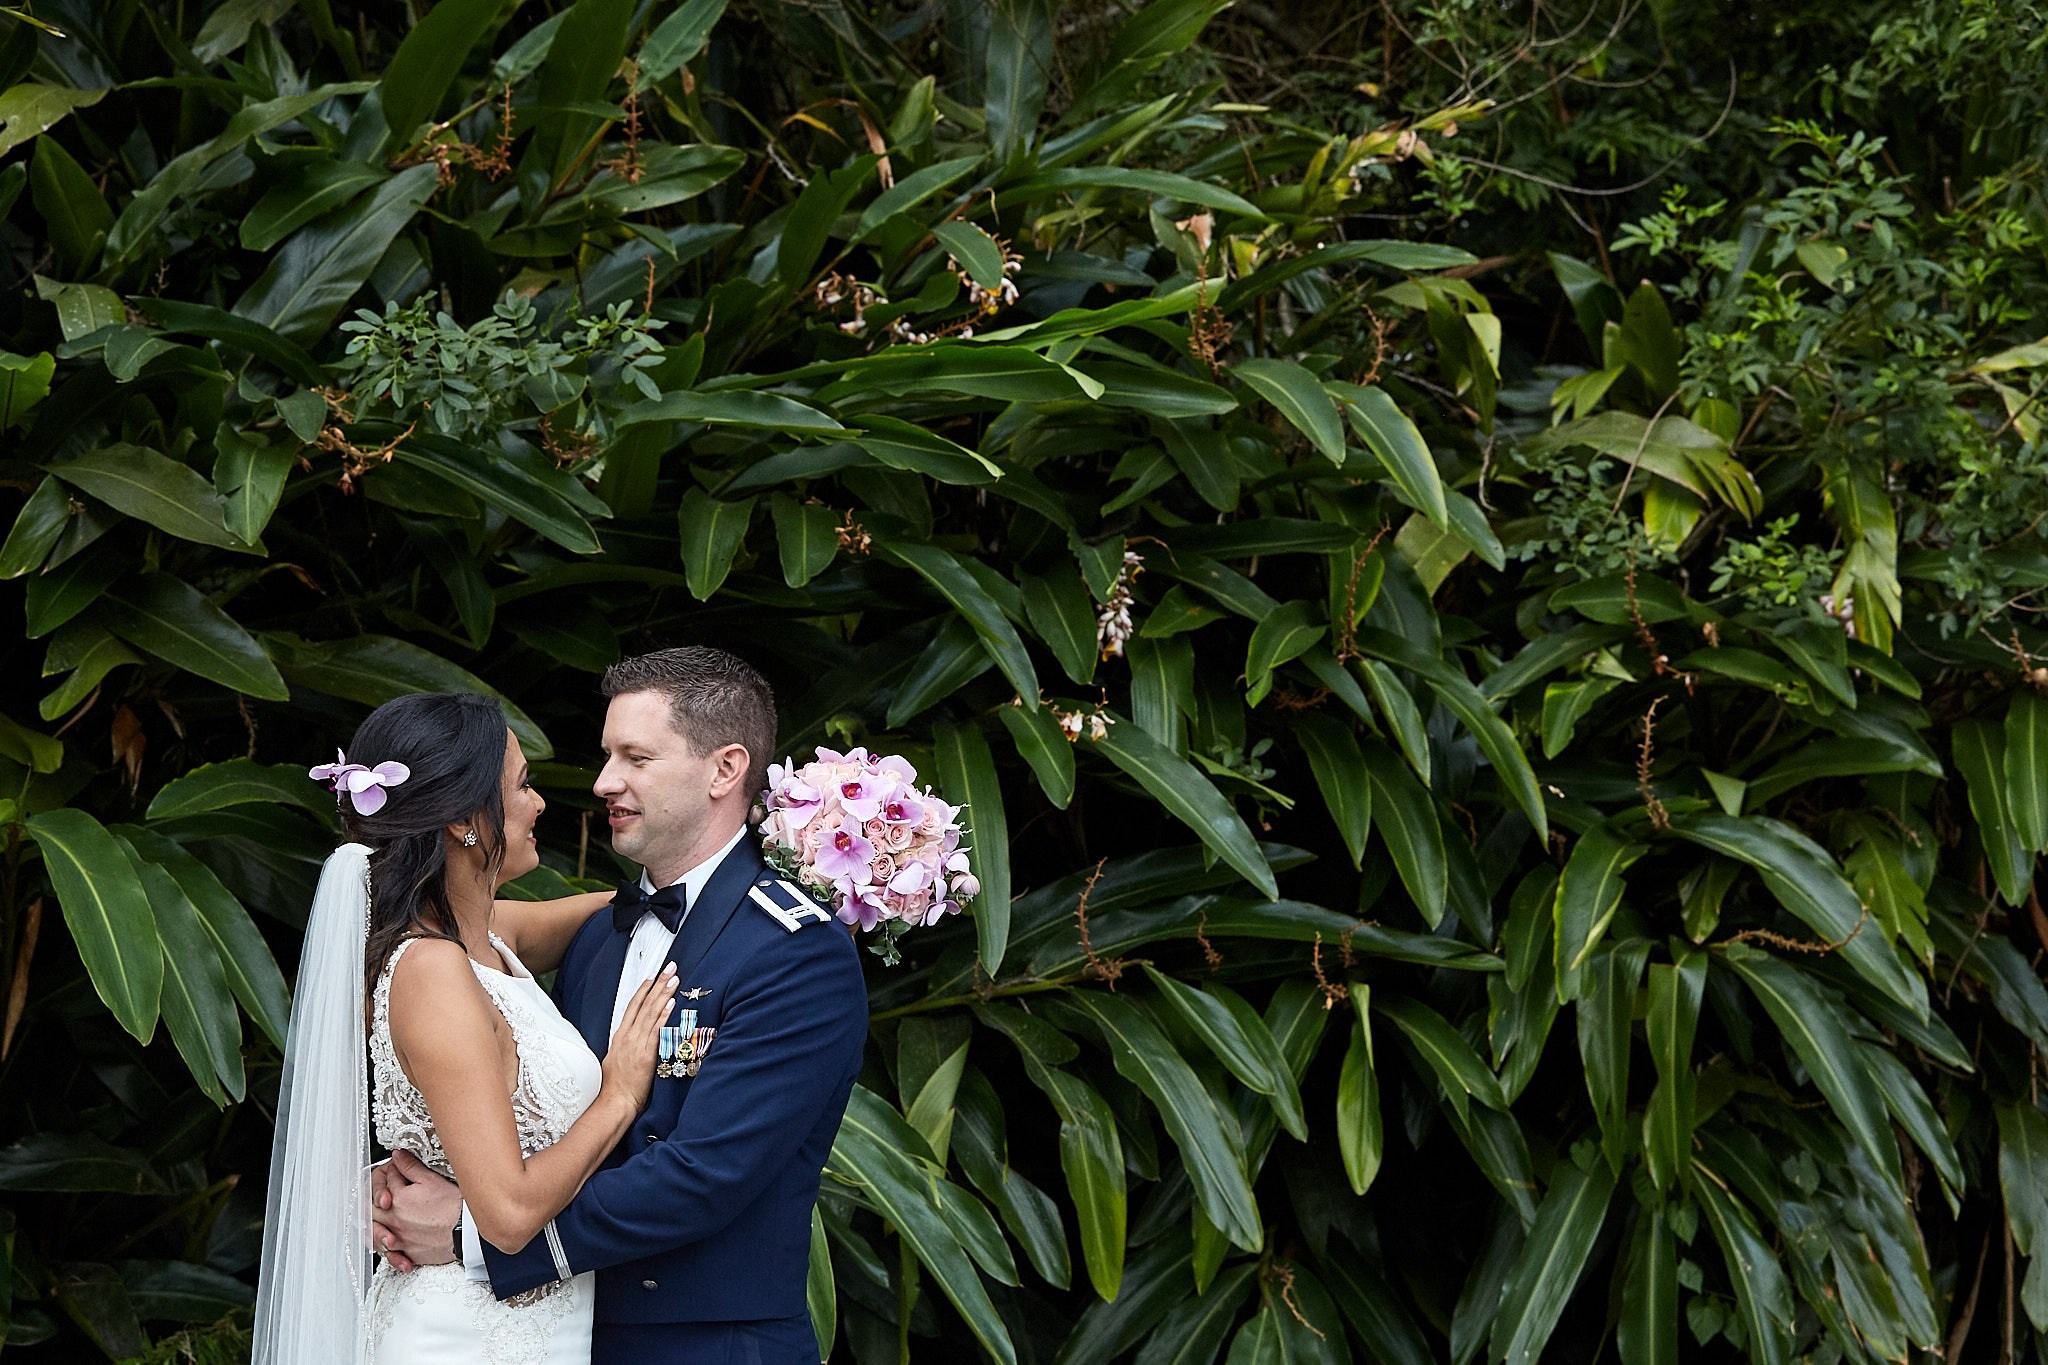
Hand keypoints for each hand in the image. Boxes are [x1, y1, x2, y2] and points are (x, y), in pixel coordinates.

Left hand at [372, 1150, 461, 1269]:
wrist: (466, 1232)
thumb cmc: (453, 1207)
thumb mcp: (432, 1180)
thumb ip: (411, 1167)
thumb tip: (397, 1156)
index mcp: (398, 1199)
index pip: (387, 1180)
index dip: (393, 1171)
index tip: (401, 1169)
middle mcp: (394, 1220)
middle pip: (373, 1206)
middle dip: (378, 1196)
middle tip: (387, 1192)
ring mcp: (400, 1238)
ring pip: (376, 1232)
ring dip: (378, 1224)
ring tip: (386, 1218)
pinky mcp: (408, 1253)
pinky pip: (390, 1254)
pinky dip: (390, 1249)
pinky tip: (395, 1243)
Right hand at [602, 962, 678, 1113]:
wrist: (614, 1102)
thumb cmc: (616, 1086)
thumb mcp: (617, 1059)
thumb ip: (627, 1046)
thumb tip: (634, 1038)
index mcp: (621, 1036)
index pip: (633, 1006)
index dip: (643, 989)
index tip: (652, 975)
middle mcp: (628, 1036)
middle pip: (644, 1004)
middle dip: (658, 984)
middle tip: (670, 967)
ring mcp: (637, 1044)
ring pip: (651, 1013)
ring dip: (664, 994)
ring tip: (674, 979)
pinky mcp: (646, 1054)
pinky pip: (656, 1031)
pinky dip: (664, 1016)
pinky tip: (671, 1003)